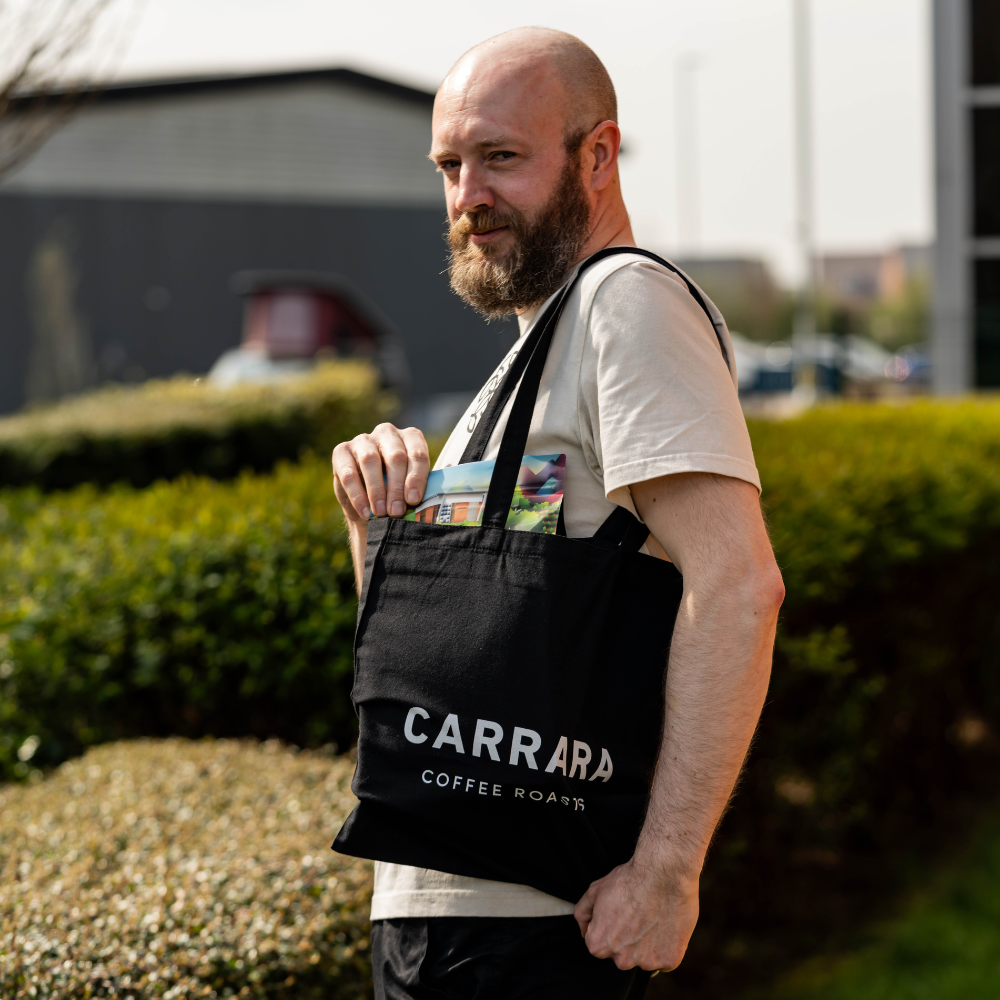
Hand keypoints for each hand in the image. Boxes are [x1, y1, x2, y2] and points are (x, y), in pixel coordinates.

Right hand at [332, 423, 429, 523]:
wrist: (368, 503)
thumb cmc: (396, 493)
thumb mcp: (409, 491)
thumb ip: (415, 491)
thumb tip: (416, 502)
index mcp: (410, 438)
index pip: (417, 453)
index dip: (417, 477)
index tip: (413, 500)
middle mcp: (387, 433)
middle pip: (395, 456)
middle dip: (397, 487)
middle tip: (397, 511)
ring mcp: (363, 440)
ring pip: (370, 461)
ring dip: (377, 490)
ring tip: (381, 513)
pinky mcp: (341, 451)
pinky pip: (349, 473)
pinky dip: (357, 496)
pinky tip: (364, 512)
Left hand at [574, 857, 699, 971]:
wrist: (662, 874)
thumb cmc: (630, 881)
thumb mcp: (595, 890)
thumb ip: (583, 914)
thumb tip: (584, 929)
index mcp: (599, 946)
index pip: (600, 944)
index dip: (610, 926)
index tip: (621, 914)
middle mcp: (621, 961)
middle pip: (622, 954)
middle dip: (628, 939)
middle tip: (637, 915)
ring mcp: (646, 963)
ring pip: (645, 956)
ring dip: (648, 944)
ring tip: (652, 918)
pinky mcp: (669, 960)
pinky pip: (666, 958)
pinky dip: (666, 946)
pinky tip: (665, 925)